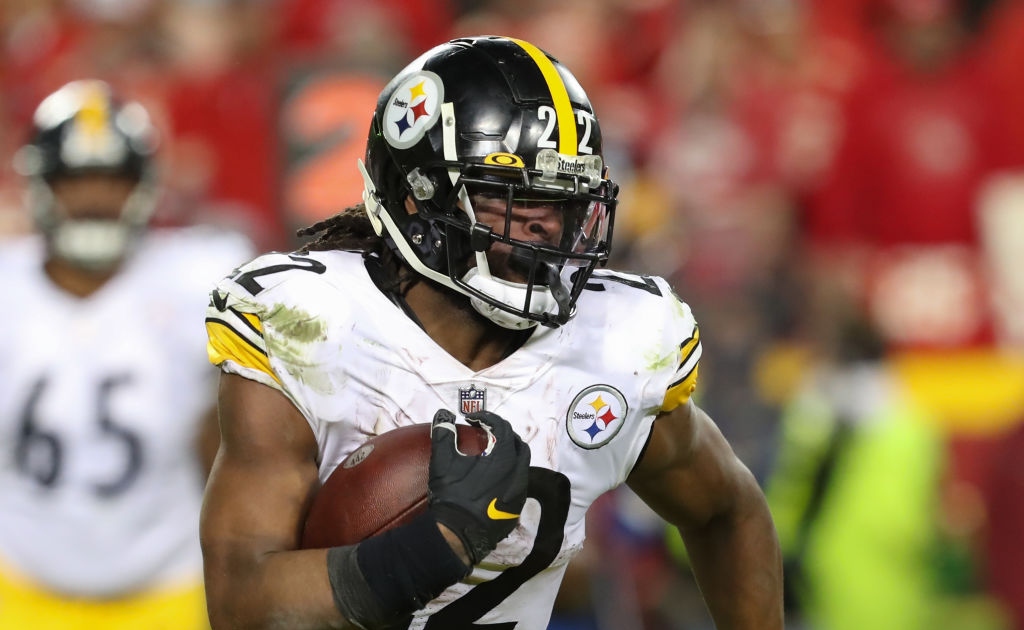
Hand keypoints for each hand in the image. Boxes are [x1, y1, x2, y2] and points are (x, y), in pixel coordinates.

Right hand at [428, 409, 530, 565]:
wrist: (459, 536)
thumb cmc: (453, 497)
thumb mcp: (443, 463)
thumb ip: (444, 435)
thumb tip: (443, 415)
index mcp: (504, 459)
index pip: (503, 427)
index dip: (488, 418)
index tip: (472, 420)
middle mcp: (518, 474)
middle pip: (519, 446)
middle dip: (504, 434)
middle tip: (486, 433)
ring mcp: (519, 494)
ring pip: (522, 467)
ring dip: (510, 456)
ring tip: (491, 455)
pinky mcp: (516, 510)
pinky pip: (518, 486)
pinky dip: (509, 476)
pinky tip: (494, 480)